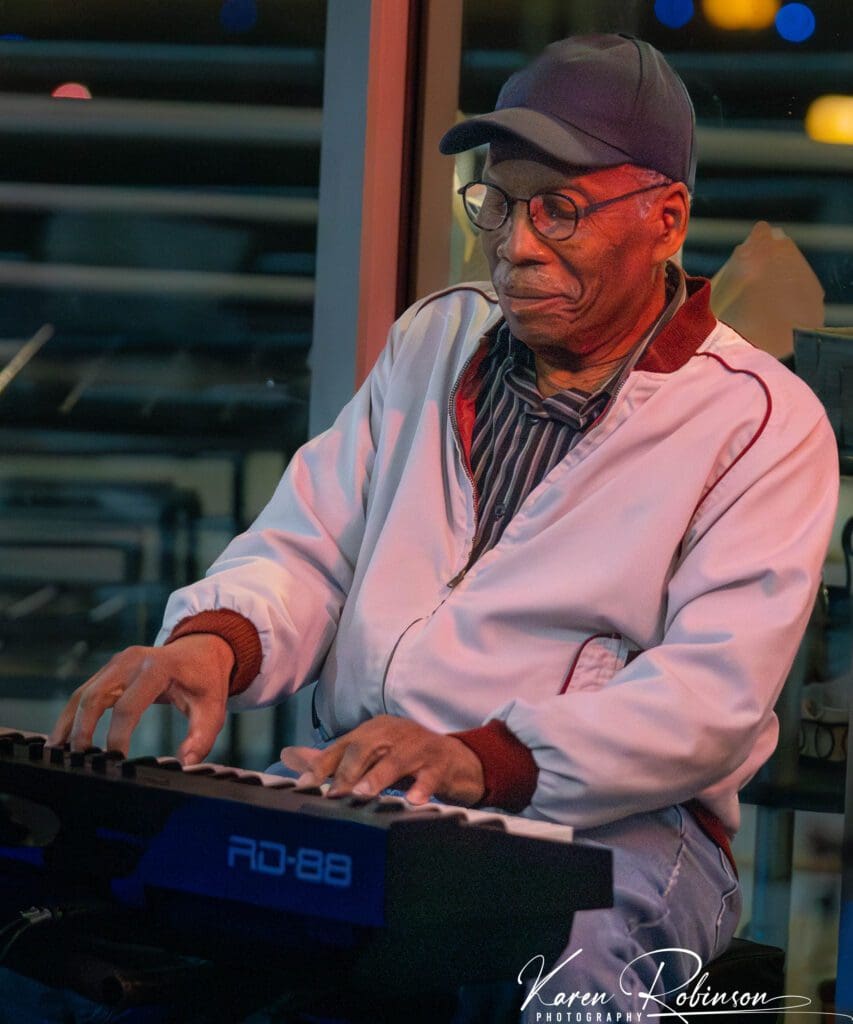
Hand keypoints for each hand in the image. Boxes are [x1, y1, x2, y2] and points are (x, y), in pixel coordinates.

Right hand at [48, 634, 233, 763]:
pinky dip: (72, 715)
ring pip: (83, 693)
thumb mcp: (213, 708)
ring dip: (69, 723)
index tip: (116, 762)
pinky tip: (62, 737)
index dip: (118, 737)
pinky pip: (85, 691)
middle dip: (83, 730)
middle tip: (80, 761)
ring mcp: (118, 662)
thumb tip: (184, 763)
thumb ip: (201, 737)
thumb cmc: (206, 680)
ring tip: (58, 753)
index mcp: (157, 668)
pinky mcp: (111, 669)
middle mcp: (132, 661)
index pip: (128, 707)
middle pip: (95, 696)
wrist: (203, 649)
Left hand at [281, 715, 484, 805]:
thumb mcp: (370, 755)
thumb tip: (287, 755)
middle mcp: (392, 732)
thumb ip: (330, 759)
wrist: (459, 759)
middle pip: (365, 746)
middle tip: (333, 795)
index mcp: (372, 730)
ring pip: (395, 758)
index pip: (341, 746)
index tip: (303, 787)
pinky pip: (431, 773)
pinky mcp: (442, 761)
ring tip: (365, 794)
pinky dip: (422, 786)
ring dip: (379, 776)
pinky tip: (414, 801)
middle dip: (347, 771)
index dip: (321, 766)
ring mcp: (418, 745)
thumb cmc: (407, 757)